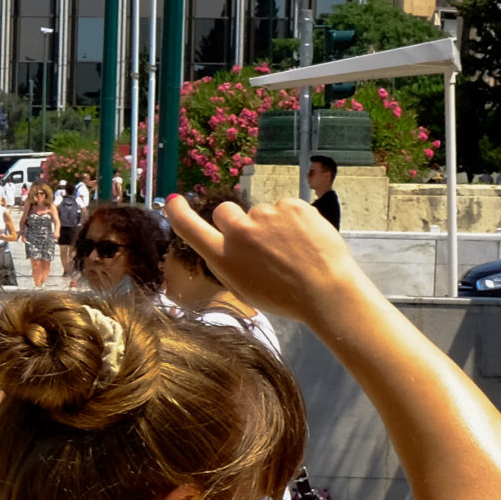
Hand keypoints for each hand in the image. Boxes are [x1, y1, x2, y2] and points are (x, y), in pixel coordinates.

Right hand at [163, 195, 371, 323]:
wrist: (327, 291)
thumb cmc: (285, 298)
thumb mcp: (243, 288)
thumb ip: (228, 261)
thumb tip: (224, 242)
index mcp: (223, 257)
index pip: (190, 227)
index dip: (178, 213)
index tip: (173, 201)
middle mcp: (239, 232)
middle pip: (224, 211)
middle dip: (235, 220)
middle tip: (257, 240)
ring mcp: (266, 215)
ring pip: (261, 212)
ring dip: (271, 224)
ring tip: (291, 249)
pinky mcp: (292, 205)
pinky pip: (285, 207)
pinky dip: (293, 220)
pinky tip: (304, 240)